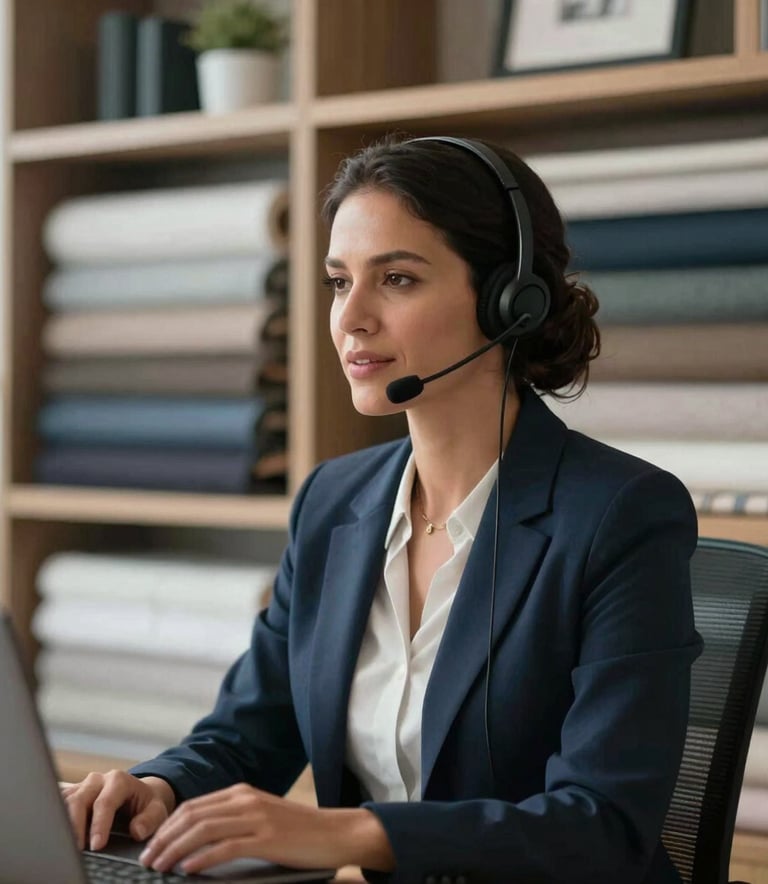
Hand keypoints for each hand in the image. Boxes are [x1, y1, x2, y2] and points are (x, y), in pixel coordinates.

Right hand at [61, 771, 175, 851]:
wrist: (138, 794)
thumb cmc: (146, 804)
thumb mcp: (157, 809)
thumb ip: (150, 819)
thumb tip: (137, 831)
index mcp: (119, 780)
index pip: (105, 802)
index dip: (99, 824)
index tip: (96, 845)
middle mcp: (98, 780)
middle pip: (79, 800)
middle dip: (75, 826)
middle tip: (76, 849)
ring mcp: (83, 785)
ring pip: (65, 801)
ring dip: (62, 822)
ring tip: (63, 845)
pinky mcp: (72, 794)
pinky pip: (58, 803)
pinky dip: (55, 817)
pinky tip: (55, 833)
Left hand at [139, 784, 393, 874]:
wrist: (335, 833)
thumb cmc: (298, 831)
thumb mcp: (262, 818)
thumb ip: (233, 823)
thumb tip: (196, 843)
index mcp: (242, 793)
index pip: (193, 806)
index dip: (167, 826)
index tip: (151, 845)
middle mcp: (245, 800)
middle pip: (192, 815)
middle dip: (163, 838)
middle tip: (146, 859)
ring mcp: (256, 817)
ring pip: (203, 829)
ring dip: (174, 849)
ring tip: (158, 866)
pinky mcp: (266, 838)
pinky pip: (224, 847)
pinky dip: (201, 858)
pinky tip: (187, 870)